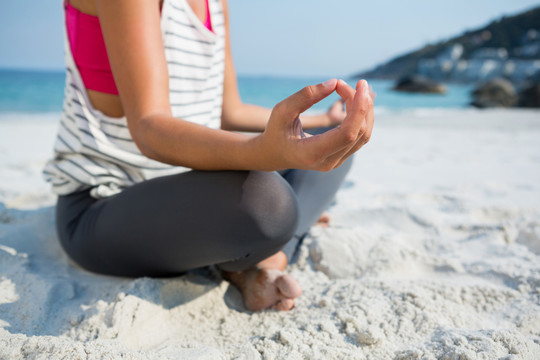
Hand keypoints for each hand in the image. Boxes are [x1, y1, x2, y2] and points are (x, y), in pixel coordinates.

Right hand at [259, 78, 373, 171]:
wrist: (275, 154)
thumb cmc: (276, 131)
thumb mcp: (282, 110)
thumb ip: (305, 96)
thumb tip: (334, 83)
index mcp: (312, 153)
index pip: (347, 134)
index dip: (359, 109)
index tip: (360, 86)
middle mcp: (329, 162)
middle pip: (359, 131)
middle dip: (359, 103)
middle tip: (343, 83)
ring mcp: (337, 162)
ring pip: (364, 135)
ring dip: (364, 109)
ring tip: (354, 88)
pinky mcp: (341, 156)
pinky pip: (360, 136)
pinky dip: (361, 116)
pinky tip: (354, 100)